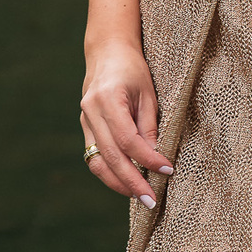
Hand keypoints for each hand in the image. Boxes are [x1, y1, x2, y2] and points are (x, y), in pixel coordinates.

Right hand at [80, 42, 172, 203]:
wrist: (108, 51)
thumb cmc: (133, 69)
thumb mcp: (148, 93)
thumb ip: (149, 126)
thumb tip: (156, 159)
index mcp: (108, 98)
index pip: (127, 139)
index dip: (147, 159)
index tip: (167, 170)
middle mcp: (91, 111)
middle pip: (110, 156)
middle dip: (132, 182)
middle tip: (152, 200)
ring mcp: (84, 120)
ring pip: (97, 162)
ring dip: (118, 183)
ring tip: (140, 196)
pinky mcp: (85, 127)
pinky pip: (94, 156)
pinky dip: (110, 172)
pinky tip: (127, 181)